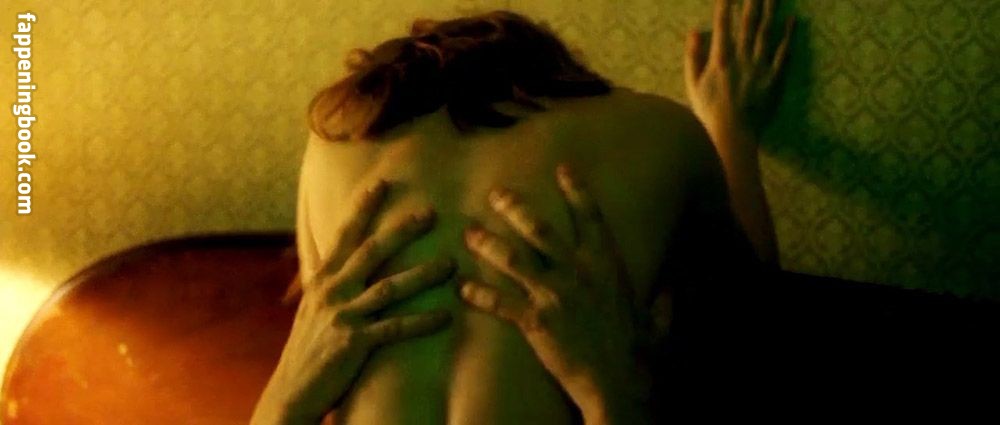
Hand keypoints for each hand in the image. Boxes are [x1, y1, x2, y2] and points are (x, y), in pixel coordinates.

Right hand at [252, 180, 454, 424]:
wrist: (290, 392)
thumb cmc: (306, 349)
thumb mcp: (311, 306)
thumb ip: (325, 279)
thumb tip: (329, 254)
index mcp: (322, 279)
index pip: (344, 235)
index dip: (362, 208)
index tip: (381, 184)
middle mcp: (331, 291)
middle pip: (371, 251)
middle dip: (402, 230)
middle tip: (430, 212)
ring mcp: (343, 316)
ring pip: (390, 287)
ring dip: (423, 274)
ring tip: (451, 264)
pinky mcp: (354, 343)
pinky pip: (395, 328)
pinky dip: (422, 321)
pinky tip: (446, 317)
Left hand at [460, 165, 649, 424]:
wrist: (620, 384)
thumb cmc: (640, 355)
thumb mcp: (659, 322)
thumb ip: (662, 302)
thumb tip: (671, 288)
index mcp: (608, 265)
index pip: (591, 217)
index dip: (577, 190)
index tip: (563, 167)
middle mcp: (578, 272)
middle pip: (539, 229)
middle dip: (514, 208)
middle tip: (496, 194)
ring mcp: (554, 295)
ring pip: (512, 259)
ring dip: (488, 244)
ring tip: (469, 233)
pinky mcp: (535, 321)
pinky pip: (500, 302)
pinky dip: (479, 295)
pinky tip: (463, 289)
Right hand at [684, 0, 793, 150]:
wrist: (733, 134)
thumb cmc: (709, 112)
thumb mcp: (692, 85)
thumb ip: (693, 56)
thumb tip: (695, 31)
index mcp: (720, 59)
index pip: (723, 25)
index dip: (725, 5)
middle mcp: (742, 58)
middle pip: (748, 23)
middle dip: (752, 1)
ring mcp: (760, 67)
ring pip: (767, 32)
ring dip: (771, 10)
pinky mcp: (775, 78)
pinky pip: (784, 53)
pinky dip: (788, 36)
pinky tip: (792, 20)